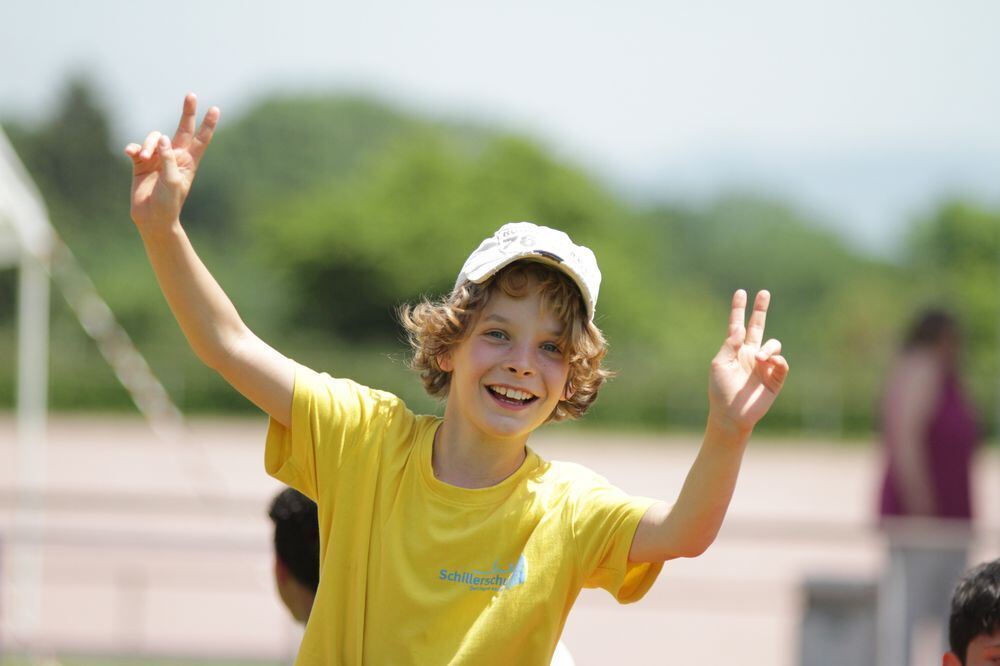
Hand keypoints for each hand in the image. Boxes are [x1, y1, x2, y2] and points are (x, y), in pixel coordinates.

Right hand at [125, 94, 218, 230]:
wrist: (152, 218)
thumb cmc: (168, 202)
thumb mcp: (172, 181)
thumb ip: (168, 159)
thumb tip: (163, 137)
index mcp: (188, 162)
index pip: (201, 139)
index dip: (208, 124)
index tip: (215, 109)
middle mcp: (174, 157)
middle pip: (182, 129)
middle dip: (187, 112)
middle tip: (191, 95)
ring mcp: (158, 158)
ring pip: (154, 138)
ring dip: (148, 144)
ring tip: (143, 156)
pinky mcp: (141, 163)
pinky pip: (136, 148)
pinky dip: (133, 148)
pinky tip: (130, 153)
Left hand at [708, 290, 788, 434]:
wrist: (731, 414)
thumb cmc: (720, 390)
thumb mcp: (719, 364)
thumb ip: (730, 345)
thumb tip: (739, 328)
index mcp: (735, 349)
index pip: (737, 324)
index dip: (739, 309)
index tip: (741, 292)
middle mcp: (750, 354)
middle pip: (758, 326)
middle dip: (761, 309)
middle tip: (764, 292)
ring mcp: (763, 365)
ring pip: (773, 345)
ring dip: (769, 348)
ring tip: (761, 357)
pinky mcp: (774, 378)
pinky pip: (782, 364)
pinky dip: (778, 360)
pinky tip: (770, 362)